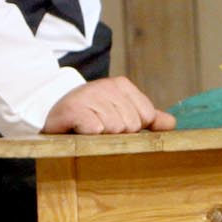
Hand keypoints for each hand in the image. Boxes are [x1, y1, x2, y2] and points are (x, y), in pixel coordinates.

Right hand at [43, 76, 176, 134]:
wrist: (50, 112)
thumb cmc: (88, 115)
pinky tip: (79, 131)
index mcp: (122, 85)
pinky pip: (96, 129)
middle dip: (116, 133)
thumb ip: (147, 118)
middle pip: (131, 125)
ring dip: (100, 136)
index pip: (147, 116)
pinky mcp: (74, 109)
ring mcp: (90, 95)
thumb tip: (171, 124)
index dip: (133, 128)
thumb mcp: (119, 112)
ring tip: (86, 129)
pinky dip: (89, 135)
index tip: (113, 123)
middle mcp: (107, 86)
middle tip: (97, 128)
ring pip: (114, 129)